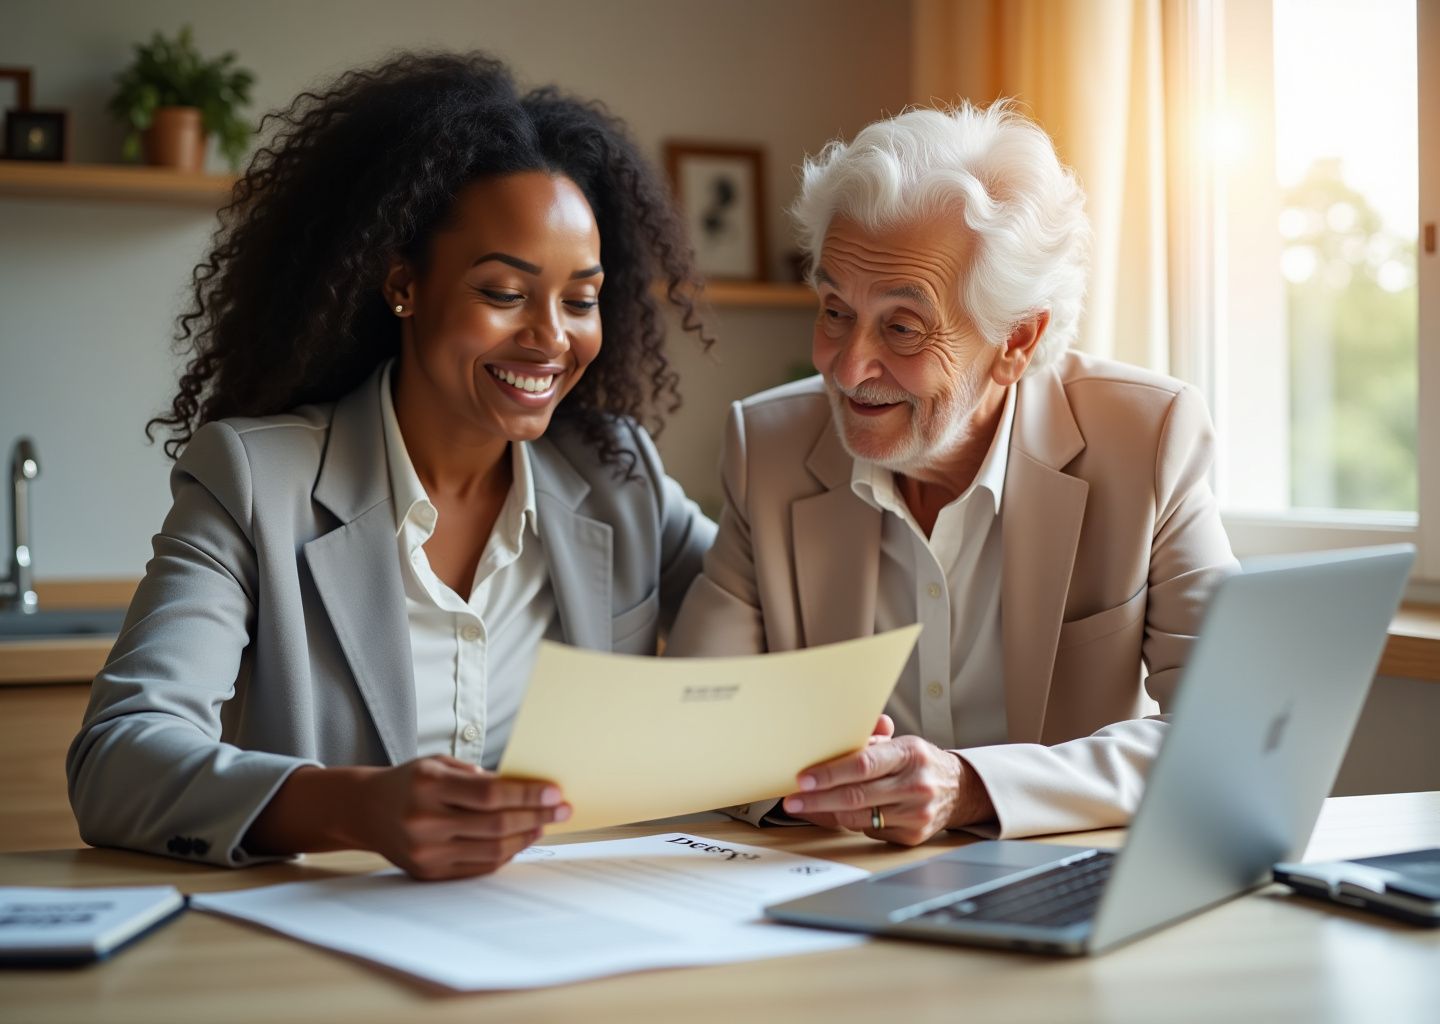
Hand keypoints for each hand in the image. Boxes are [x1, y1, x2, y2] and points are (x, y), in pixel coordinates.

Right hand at [355, 756, 569, 879]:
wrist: (365, 810)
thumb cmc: (410, 781)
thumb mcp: (439, 764)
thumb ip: (479, 777)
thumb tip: (527, 790)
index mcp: (428, 785)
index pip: (490, 794)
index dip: (528, 794)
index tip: (555, 792)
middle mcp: (424, 820)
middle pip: (495, 824)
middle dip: (536, 816)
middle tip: (562, 810)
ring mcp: (425, 851)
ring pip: (491, 850)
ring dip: (524, 838)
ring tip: (543, 824)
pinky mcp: (428, 872)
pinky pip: (478, 867)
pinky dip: (505, 854)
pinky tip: (519, 840)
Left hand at [780, 734, 993, 845]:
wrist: (959, 790)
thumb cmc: (920, 763)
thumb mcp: (901, 743)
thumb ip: (871, 739)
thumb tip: (839, 731)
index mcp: (909, 754)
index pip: (863, 764)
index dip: (830, 773)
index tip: (803, 778)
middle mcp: (915, 785)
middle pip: (856, 795)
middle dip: (818, 799)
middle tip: (792, 799)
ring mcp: (915, 814)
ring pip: (858, 817)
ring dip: (825, 813)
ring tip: (802, 807)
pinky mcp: (912, 835)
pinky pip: (868, 831)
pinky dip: (846, 823)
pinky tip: (830, 815)